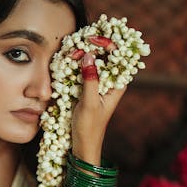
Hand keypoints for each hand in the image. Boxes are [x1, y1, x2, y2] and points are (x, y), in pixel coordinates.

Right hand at [70, 42, 126, 159]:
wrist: (82, 145)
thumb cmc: (89, 128)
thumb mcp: (89, 103)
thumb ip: (90, 80)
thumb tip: (88, 56)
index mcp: (117, 84)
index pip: (118, 56)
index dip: (107, 44)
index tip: (91, 40)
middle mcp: (110, 82)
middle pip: (105, 55)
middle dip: (92, 47)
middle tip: (76, 48)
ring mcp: (98, 84)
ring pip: (93, 61)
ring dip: (82, 54)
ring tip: (71, 52)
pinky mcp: (87, 88)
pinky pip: (84, 70)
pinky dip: (76, 64)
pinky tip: (68, 61)